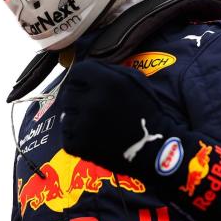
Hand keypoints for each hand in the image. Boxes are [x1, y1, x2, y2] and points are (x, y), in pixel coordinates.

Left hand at [60, 60, 180, 177]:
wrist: (155, 149)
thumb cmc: (145, 112)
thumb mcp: (134, 80)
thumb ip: (108, 70)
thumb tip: (85, 71)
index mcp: (107, 82)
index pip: (78, 71)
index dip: (83, 79)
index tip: (89, 87)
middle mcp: (93, 102)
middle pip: (69, 92)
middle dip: (79, 97)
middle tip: (94, 107)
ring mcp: (84, 125)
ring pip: (65, 114)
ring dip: (76, 117)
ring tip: (94, 123)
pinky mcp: (80, 145)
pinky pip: (67, 135)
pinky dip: (76, 136)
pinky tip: (92, 137)